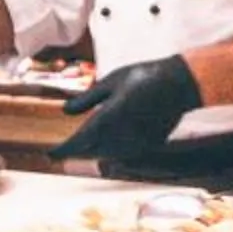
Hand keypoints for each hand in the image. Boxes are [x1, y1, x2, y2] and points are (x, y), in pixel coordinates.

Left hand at [52, 56, 201, 162]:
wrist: (180, 84)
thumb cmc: (144, 77)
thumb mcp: (111, 81)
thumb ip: (87, 99)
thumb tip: (65, 111)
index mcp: (110, 116)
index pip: (81, 140)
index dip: (65, 149)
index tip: (51, 154)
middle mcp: (123, 133)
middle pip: (92, 151)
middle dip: (78, 151)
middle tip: (64, 150)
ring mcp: (138, 141)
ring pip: (107, 154)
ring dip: (93, 153)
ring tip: (83, 148)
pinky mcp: (149, 144)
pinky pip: (123, 153)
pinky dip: (111, 151)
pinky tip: (106, 145)